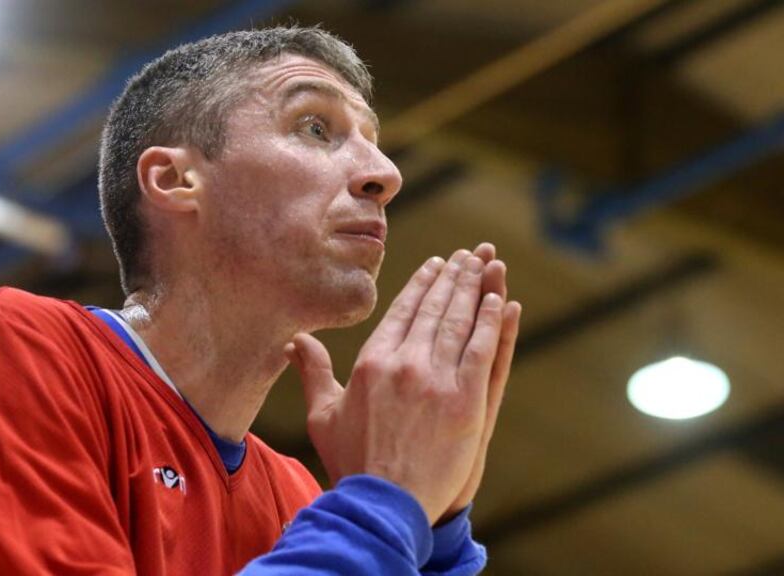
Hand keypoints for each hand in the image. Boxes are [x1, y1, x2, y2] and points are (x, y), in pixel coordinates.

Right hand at [287, 248, 512, 522]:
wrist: (382, 504)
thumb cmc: (352, 463)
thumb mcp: (323, 415)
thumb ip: (312, 372)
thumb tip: (294, 341)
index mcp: (371, 363)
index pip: (402, 312)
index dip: (422, 285)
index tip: (436, 265)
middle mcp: (403, 364)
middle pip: (434, 309)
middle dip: (452, 276)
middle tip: (466, 254)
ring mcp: (436, 381)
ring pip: (460, 322)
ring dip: (474, 288)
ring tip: (484, 264)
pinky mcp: (465, 401)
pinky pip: (482, 349)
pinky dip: (493, 321)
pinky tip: (502, 299)